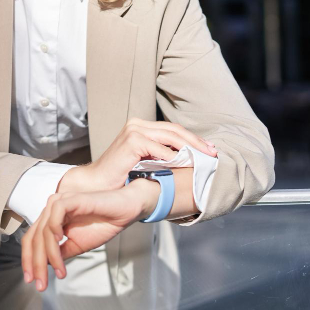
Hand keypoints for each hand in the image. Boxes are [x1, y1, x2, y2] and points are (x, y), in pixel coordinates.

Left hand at [20, 180, 155, 290]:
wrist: (125, 211)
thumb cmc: (103, 224)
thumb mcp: (78, 245)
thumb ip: (61, 252)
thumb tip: (45, 265)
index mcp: (51, 219)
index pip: (32, 239)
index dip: (28, 260)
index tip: (31, 280)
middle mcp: (50, 209)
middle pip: (34, 238)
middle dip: (36, 264)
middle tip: (41, 284)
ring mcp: (59, 202)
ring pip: (43, 232)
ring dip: (49, 255)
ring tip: (60, 272)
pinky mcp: (69, 199)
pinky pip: (55, 218)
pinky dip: (54, 234)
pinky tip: (60, 245)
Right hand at [58, 117, 216, 193]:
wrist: (98, 184)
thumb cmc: (120, 176)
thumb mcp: (145, 161)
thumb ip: (161, 154)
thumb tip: (189, 157)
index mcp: (140, 126)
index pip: (173, 129)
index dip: (193, 139)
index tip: (209, 150)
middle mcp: (137, 124)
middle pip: (175, 130)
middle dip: (196, 142)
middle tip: (212, 153)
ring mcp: (134, 131)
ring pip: (170, 136)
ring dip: (190, 148)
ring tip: (203, 158)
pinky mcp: (131, 141)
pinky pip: (159, 148)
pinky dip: (173, 157)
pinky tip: (184, 164)